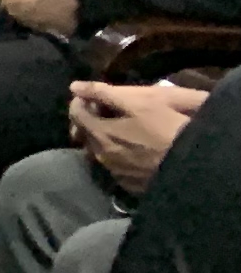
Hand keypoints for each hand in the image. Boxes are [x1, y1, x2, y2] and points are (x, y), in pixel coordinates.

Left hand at [0, 0, 82, 35]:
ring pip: (32, 22)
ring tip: (49, 5)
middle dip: (23, 8)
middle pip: (17, 14)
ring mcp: (37, 28)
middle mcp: (19, 18)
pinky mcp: (55, 34)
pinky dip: (51, 22)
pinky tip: (58, 13)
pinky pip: (49, 28)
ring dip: (37, 16)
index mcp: (8, 3)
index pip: (5, 2)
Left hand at [69, 78, 211, 197]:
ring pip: (99, 152)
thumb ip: (104, 93)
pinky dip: (117, 156)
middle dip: (90, 120)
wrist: (198, 165)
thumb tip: (74, 87)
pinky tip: (133, 151)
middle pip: (84, 134)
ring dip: (102, 139)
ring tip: (120, 130)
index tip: (94, 96)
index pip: (75, 113)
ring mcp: (116, 173)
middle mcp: (102, 156)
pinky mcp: (131, 186)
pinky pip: (115, 167)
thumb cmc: (171, 128)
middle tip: (106, 111)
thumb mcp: (141, 102)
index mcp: (101, 134)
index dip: (81, 101)